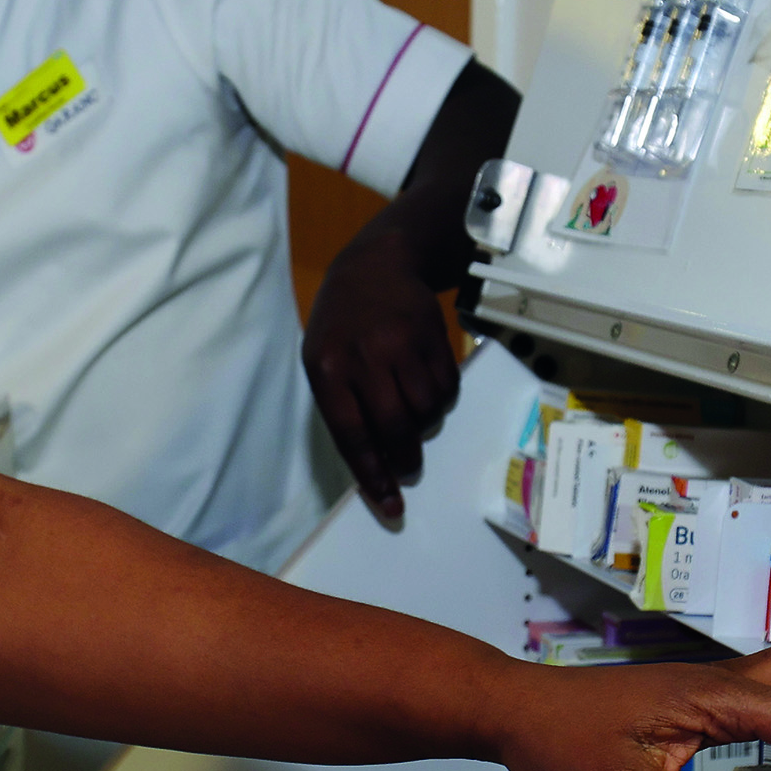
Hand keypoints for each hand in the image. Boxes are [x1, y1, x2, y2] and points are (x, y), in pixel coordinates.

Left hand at [302, 234, 463, 529]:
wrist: (376, 264)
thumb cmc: (342, 325)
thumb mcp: (322, 359)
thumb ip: (343, 409)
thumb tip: (374, 464)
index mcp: (328, 368)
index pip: (352, 434)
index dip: (372, 475)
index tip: (391, 505)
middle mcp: (365, 356)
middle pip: (395, 426)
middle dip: (405, 459)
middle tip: (409, 468)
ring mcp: (402, 343)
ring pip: (426, 410)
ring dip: (424, 426)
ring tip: (413, 416)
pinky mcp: (433, 334)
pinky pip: (447, 388)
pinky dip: (441, 401)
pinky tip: (427, 388)